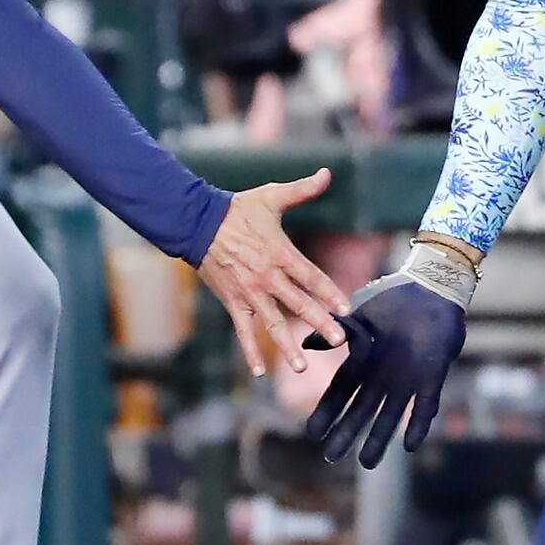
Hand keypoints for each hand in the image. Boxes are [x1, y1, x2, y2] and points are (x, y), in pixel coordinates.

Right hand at [196, 169, 349, 377]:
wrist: (197, 223)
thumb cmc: (237, 210)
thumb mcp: (271, 197)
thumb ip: (302, 190)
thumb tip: (326, 173)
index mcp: (280, 252)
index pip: (311, 276)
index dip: (330, 292)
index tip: (346, 308)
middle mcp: (266, 276)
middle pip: (297, 302)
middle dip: (319, 321)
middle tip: (338, 339)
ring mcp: (249, 292)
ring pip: (271, 322)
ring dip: (287, 345)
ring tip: (301, 366)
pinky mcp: (232, 301)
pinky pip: (242, 330)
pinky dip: (250, 351)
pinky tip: (259, 371)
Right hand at [302, 272, 467, 466]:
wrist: (432, 289)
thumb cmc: (395, 299)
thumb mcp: (361, 313)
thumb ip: (338, 330)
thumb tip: (306, 343)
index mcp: (363, 361)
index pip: (340, 392)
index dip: (327, 412)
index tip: (312, 432)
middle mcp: (382, 376)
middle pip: (361, 410)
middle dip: (346, 433)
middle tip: (331, 458)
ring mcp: (407, 379)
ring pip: (390, 415)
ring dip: (379, 438)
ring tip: (367, 463)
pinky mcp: (432, 378)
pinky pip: (425, 406)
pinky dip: (418, 424)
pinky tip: (410, 444)